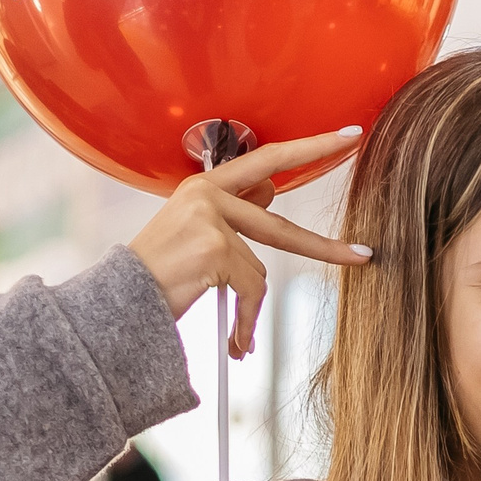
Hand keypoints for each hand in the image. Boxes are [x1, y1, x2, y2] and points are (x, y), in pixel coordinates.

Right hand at [126, 127, 373, 356]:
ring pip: (260, 268)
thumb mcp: (192, 232)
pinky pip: (250, 290)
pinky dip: (245, 321)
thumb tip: (272, 192)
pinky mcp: (215, 245)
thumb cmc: (153, 276)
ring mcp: (211, 217)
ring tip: (239, 338)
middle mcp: (207, 192)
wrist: (116, 305)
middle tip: (365, 255)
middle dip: (326, 247)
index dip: (312, 149)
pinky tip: (233, 341)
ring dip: (252, 309)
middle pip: (281, 223)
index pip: (267, 160)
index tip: (348, 139)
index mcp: (204, 185)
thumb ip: (232, 211)